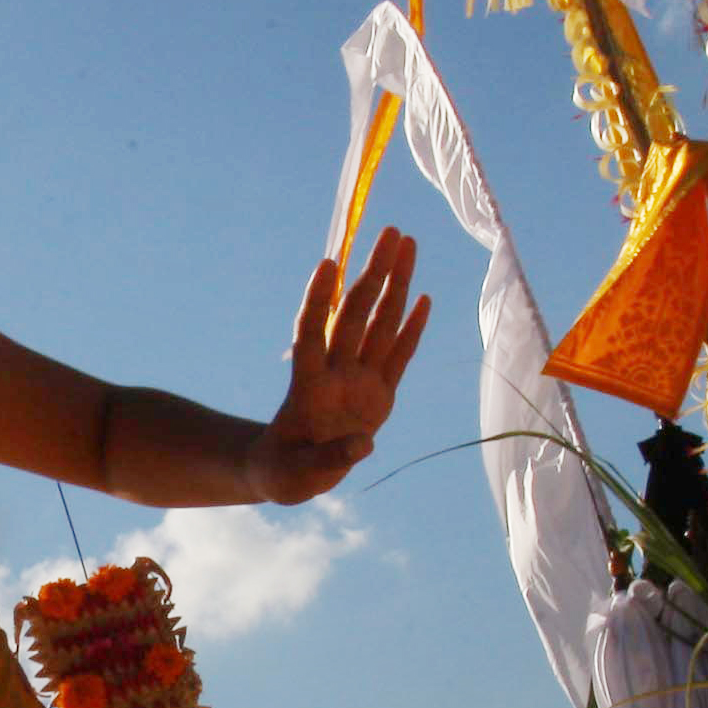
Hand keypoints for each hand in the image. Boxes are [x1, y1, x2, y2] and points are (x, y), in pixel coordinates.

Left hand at [254, 229, 428, 503]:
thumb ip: (329, 460)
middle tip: (390, 232)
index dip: (319, 302)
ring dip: (394, 286)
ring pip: (380, 325)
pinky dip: (410, 330)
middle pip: (355, 316)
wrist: (291, 472)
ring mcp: (358, 381)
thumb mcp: (299, 476)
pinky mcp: (378, 396)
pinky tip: (423, 299)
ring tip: (407, 245)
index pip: (312, 335)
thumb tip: (362, 445)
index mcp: (308, 388)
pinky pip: (397, 357)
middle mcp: (335, 375)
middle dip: (373, 274)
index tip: (328, 265)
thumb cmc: (285, 473)